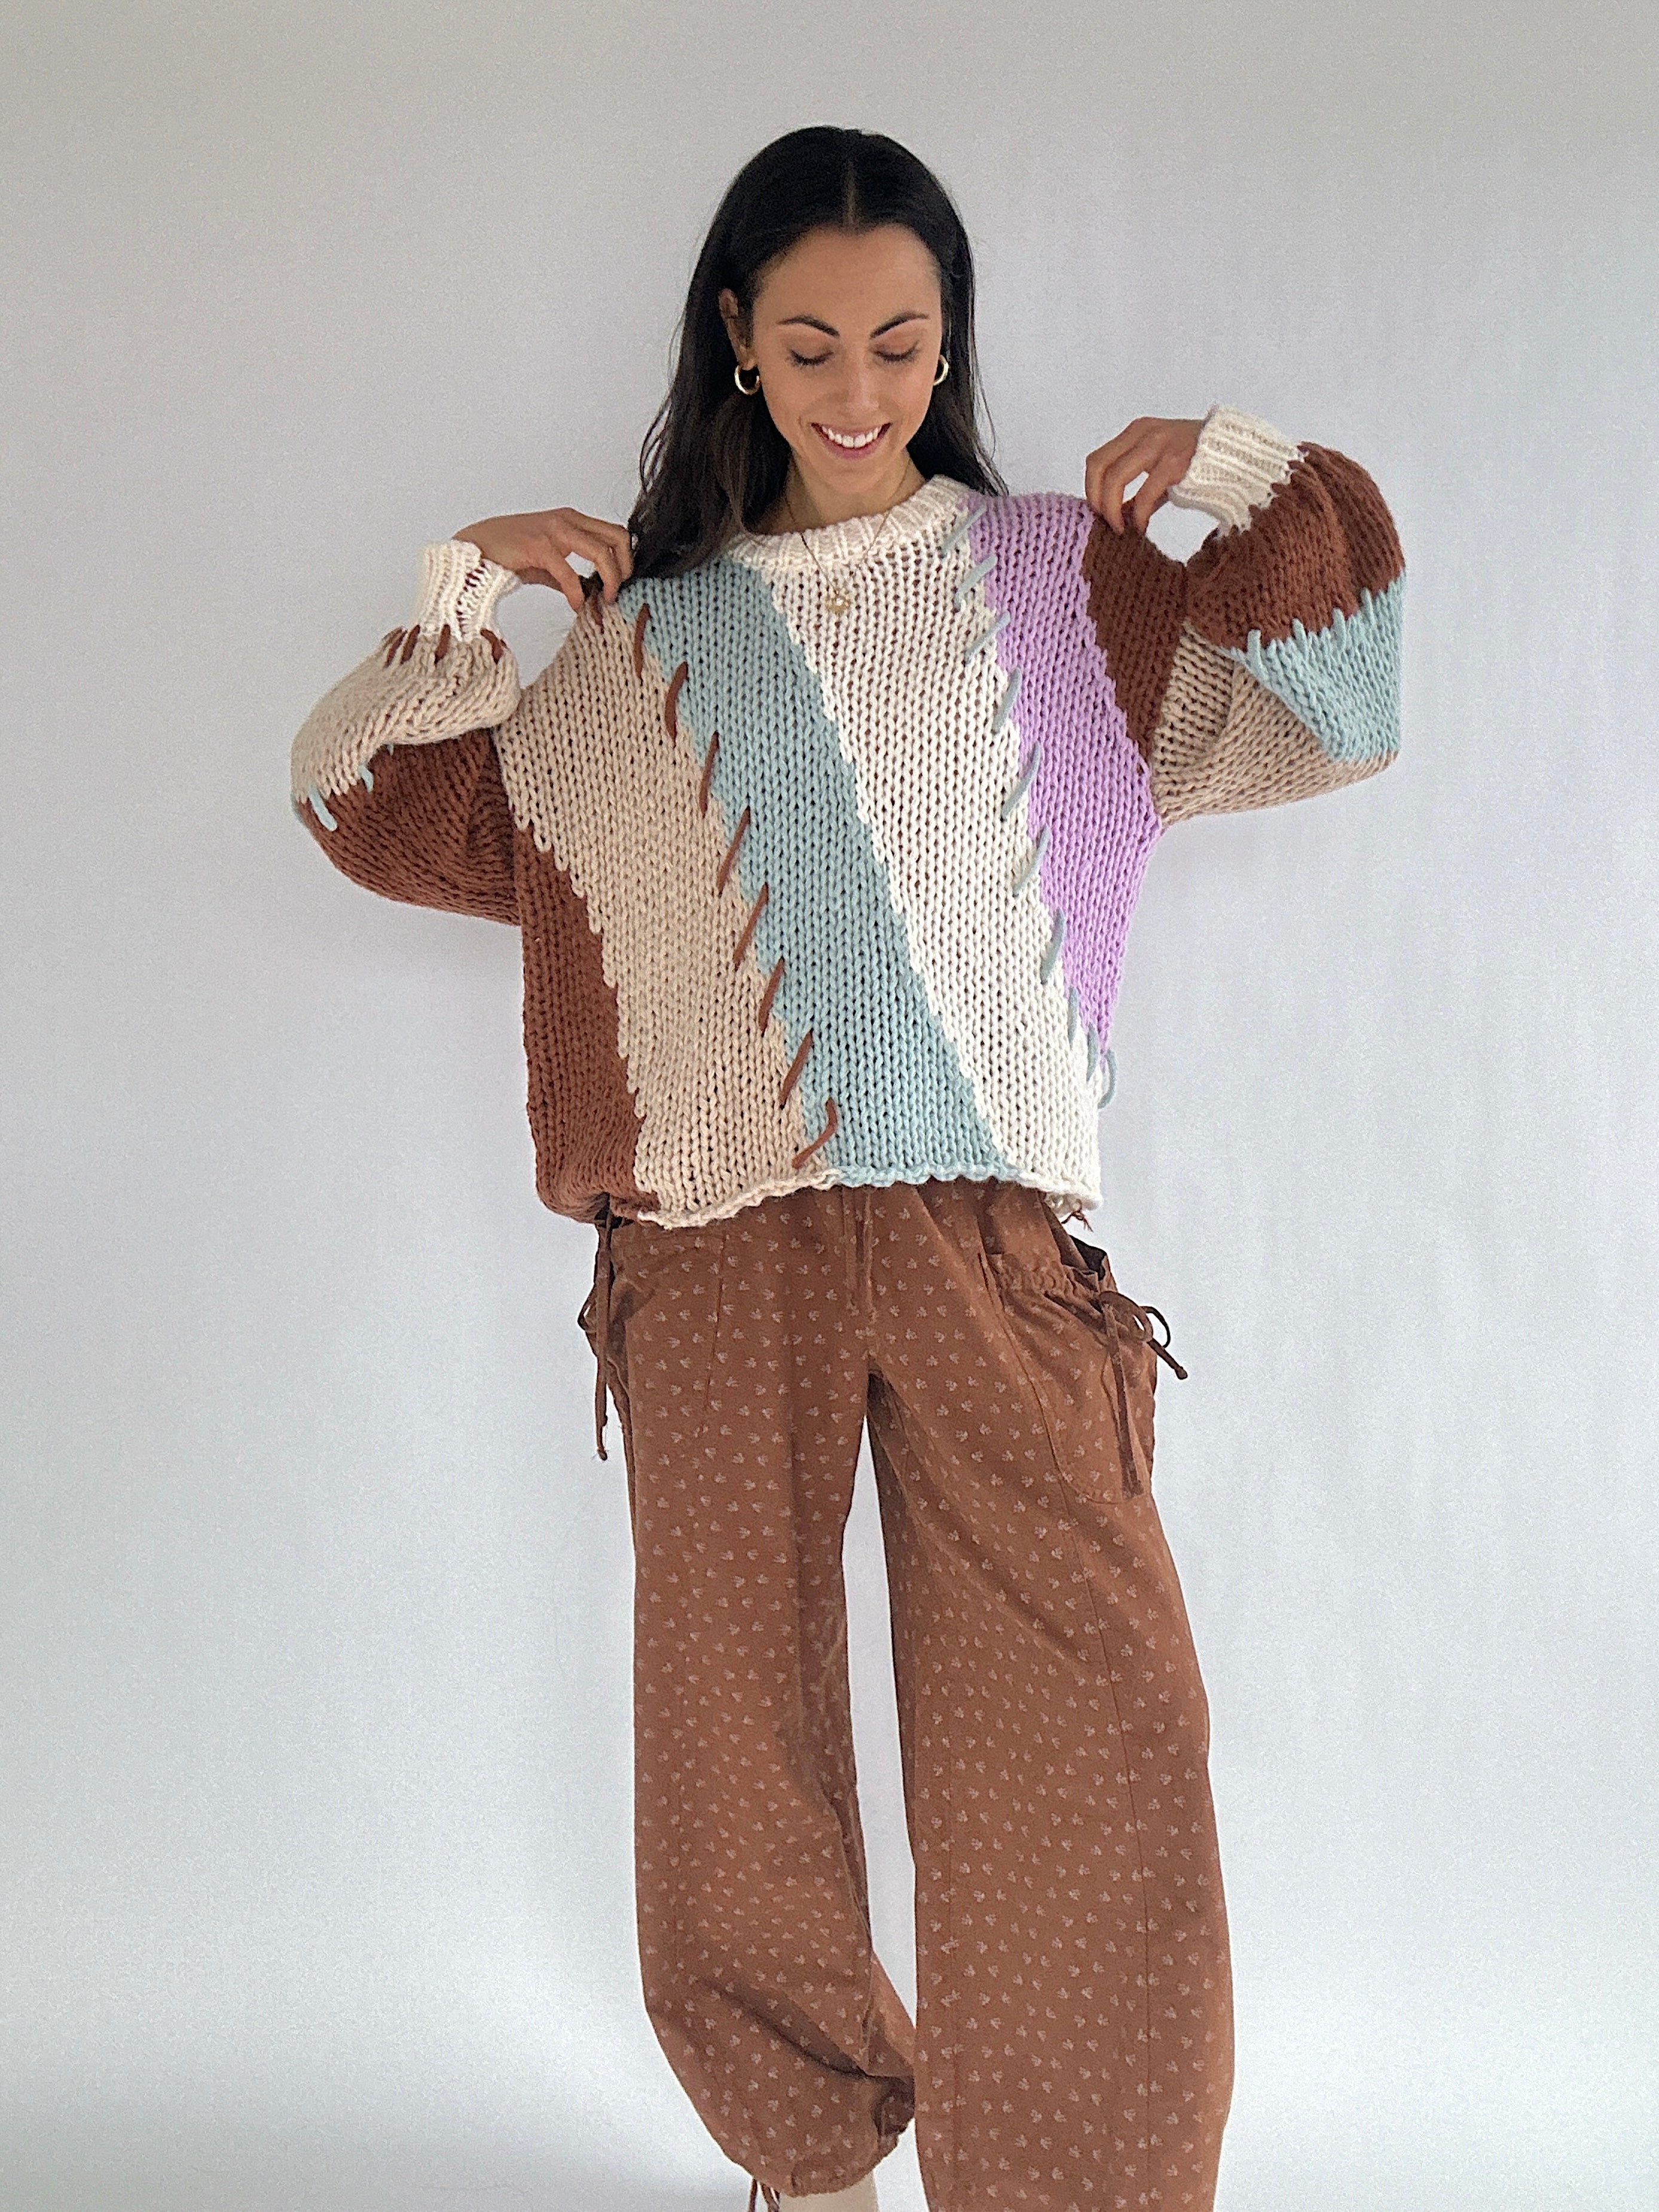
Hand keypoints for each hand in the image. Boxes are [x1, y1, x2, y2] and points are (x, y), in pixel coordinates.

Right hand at [452, 508, 634, 612]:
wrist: (473, 551)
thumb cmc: (505, 553)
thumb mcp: (545, 561)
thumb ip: (567, 574)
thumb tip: (587, 593)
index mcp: (570, 519)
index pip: (615, 532)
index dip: (625, 558)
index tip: (620, 583)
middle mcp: (566, 520)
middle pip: (618, 538)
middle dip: (625, 569)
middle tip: (616, 593)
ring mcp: (553, 531)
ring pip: (602, 553)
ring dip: (610, 581)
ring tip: (603, 601)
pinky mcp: (539, 547)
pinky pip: (570, 574)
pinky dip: (578, 595)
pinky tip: (576, 607)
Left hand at [1084, 417, 1204, 535]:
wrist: (1237, 455)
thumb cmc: (1199, 463)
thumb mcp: (1161, 468)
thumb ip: (1138, 488)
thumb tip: (1117, 515)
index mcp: (1137, 431)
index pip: (1097, 459)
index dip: (1091, 488)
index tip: (1100, 512)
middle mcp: (1144, 432)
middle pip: (1098, 466)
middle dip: (1097, 499)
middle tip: (1106, 523)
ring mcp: (1159, 444)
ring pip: (1115, 477)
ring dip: (1111, 509)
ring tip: (1120, 528)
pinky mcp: (1175, 462)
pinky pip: (1144, 493)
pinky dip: (1137, 515)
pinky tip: (1142, 527)